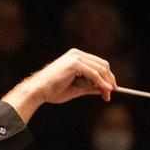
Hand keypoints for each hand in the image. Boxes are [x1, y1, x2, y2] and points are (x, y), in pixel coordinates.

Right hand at [1, 48, 115, 121]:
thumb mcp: (76, 88)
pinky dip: (101, 83)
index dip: (107, 76)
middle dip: (109, 79)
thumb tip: (105, 89)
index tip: (111, 88)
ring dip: (106, 83)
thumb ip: (90, 87)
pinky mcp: (74, 63)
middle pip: (101, 64)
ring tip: (107, 95)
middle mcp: (76, 53)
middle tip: (111, 93)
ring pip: (99, 69)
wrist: (38, 91)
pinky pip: (93, 74)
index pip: (97, 63)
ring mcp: (75, 57)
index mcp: (75, 56)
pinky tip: (105, 90)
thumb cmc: (53, 90)